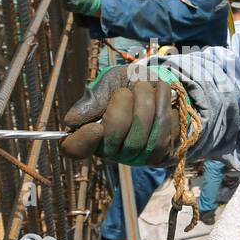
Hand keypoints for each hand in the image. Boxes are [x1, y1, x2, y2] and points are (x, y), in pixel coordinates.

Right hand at [60, 64, 187, 165]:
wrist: (156, 83)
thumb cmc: (126, 83)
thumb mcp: (108, 83)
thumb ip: (94, 99)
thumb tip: (71, 122)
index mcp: (91, 134)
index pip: (75, 149)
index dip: (84, 141)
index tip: (95, 127)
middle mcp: (112, 151)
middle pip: (117, 142)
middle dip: (126, 107)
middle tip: (129, 88)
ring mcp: (138, 157)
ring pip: (148, 142)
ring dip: (150, 106)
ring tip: (147, 88)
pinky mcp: (163, 155)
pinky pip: (168, 138)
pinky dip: (166, 112)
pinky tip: (164, 101)